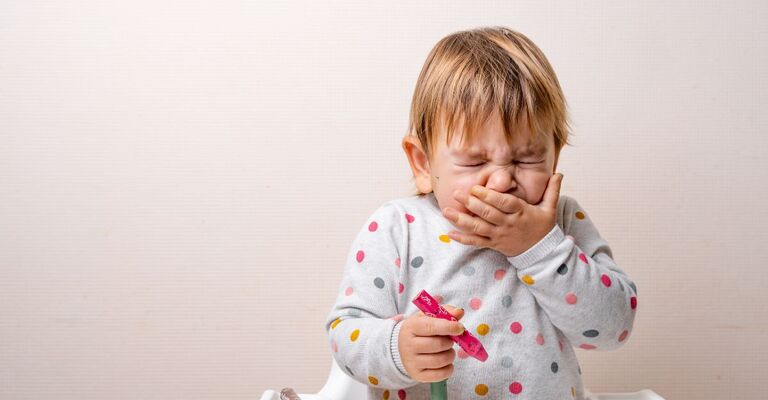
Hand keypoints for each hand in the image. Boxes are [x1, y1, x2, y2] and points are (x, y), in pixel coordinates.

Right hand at [398, 304, 464, 382]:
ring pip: (440, 360)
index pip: (431, 327)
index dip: (448, 327)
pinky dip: (449, 369)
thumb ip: (445, 312)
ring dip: (450, 355)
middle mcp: (408, 345)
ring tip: (448, 350)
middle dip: (449, 342)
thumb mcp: (428, 317)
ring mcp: (412, 362)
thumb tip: (459, 312)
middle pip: (438, 345)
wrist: (402, 347)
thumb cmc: (420, 330)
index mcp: (411, 327)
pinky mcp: (417, 375)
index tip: (460, 328)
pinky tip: (446, 362)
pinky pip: (440, 375)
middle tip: (449, 340)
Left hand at [442, 173, 562, 256]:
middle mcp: (508, 224)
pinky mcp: (493, 244)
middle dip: (471, 204)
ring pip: (478, 228)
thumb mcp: (550, 209)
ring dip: (461, 220)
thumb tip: (559, 174)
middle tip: (456, 193)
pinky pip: (476, 242)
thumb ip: (552, 190)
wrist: (542, 253)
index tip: (476, 189)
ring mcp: (499, 236)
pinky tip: (450, 233)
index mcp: (520, 212)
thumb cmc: (543, 227)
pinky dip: (463, 239)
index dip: (489, 197)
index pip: (503, 204)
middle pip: (488, 214)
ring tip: (446, 211)